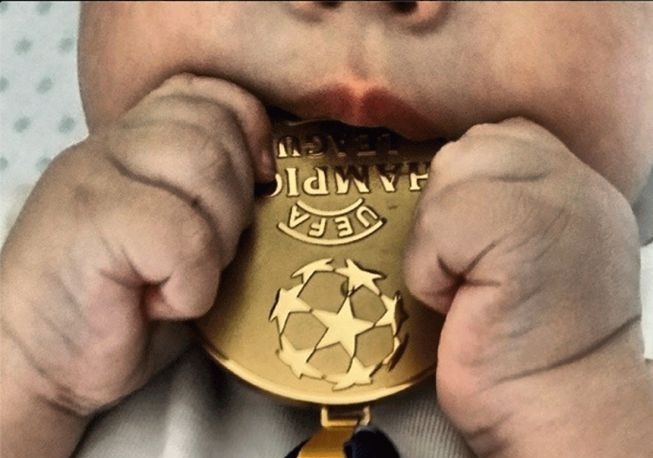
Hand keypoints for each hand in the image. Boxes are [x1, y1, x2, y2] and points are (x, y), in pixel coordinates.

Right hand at [0, 74, 273, 454]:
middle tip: (208, 254)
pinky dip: (192, 284)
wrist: (40, 363)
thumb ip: (209, 190)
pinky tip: (161, 303)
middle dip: (237, 203)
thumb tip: (270, 173)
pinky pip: (184, 236)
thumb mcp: (173, 236)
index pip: (208, 94)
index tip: (259, 184)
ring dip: (216, 242)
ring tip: (182, 277)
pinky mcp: (91, 223)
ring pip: (205, 170)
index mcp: (134, 141)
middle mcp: (111, 147)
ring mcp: (95, 178)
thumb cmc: (120, 304)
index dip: (249, 132)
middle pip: (216, 133)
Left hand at [404, 118, 652, 456]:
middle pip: (468, 149)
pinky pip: (439, 222)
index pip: (500, 136)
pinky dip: (430, 268)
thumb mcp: (529, 256)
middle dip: (446, 209)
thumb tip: (445, 181)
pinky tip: (461, 301)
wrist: (557, 408)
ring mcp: (555, 200)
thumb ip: (502, 203)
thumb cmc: (528, 342)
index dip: (465, 183)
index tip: (464, 239)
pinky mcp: (523, 230)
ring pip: (449, 177)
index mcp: (576, 185)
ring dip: (435, 240)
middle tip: (466, 268)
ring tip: (466, 285)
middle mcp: (573, 183)